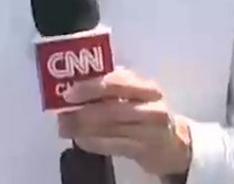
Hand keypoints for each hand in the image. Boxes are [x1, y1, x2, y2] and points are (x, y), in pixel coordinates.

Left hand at [57, 68, 192, 177]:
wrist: (172, 143)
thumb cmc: (145, 112)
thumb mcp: (136, 95)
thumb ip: (110, 88)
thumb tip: (73, 89)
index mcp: (147, 87)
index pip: (117, 82)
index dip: (90, 87)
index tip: (69, 92)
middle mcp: (152, 107)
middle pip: (111, 109)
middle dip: (82, 112)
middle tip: (62, 114)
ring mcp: (150, 131)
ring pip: (109, 129)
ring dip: (82, 129)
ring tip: (64, 128)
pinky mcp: (145, 151)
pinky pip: (112, 146)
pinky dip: (93, 143)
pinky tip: (80, 140)